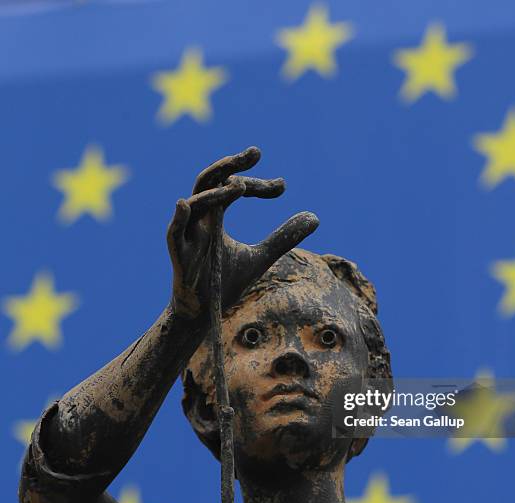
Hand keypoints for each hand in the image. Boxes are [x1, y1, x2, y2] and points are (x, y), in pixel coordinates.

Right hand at [167, 147, 318, 318]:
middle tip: (256, 152)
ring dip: (217, 195)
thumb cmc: (224, 282)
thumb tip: (316, 217)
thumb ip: (283, 237)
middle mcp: (201, 220)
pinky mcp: (180, 257)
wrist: (204, 314)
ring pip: (197, 204)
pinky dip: (179, 220)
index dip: (258, 184)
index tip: (283, 186)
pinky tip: (184, 203)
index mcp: (216, 217)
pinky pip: (174, 234)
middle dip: (231, 165)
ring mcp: (189, 237)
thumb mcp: (261, 257)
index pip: (233, 187)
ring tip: (240, 186)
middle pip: (211, 181)